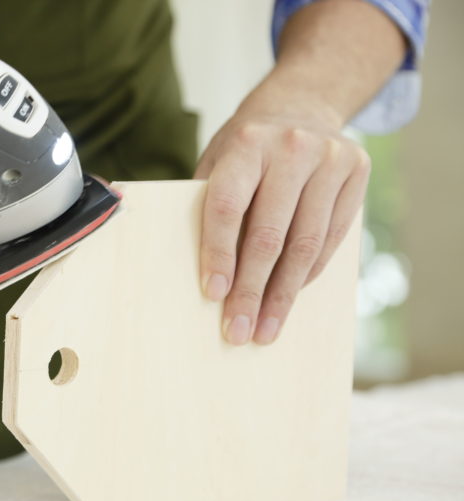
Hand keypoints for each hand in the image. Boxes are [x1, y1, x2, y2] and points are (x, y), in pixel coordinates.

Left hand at [194, 94, 370, 345]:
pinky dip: (307, 275)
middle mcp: (291, 147)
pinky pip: (330, 240)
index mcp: (246, 144)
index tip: (212, 295)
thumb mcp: (219, 162)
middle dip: (251, 290)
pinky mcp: (356, 173)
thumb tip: (207, 277)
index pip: (228, 207)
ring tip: (265, 329)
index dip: (219, 254)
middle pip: (269, 234)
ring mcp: (330, 159)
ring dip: (283, 295)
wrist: (300, 108)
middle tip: (238, 330)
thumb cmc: (245, 150)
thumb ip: (209, 206)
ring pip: (304, 244)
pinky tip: (289, 299)